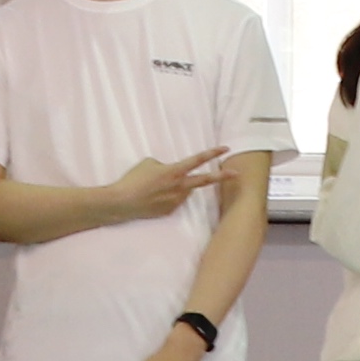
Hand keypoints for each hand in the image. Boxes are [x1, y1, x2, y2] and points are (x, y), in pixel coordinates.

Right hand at [108, 152, 229, 227]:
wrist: (123, 202)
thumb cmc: (134, 179)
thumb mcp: (150, 163)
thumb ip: (166, 166)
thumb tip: (171, 173)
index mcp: (174, 171)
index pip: (197, 160)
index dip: (212, 153)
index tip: (225, 149)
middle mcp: (179, 186)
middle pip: (205, 180)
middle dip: (221, 176)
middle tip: (236, 173)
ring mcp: (176, 201)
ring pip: (185, 190)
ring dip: (179, 186)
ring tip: (157, 187)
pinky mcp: (170, 211)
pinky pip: (175, 200)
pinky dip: (169, 196)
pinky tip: (154, 197)